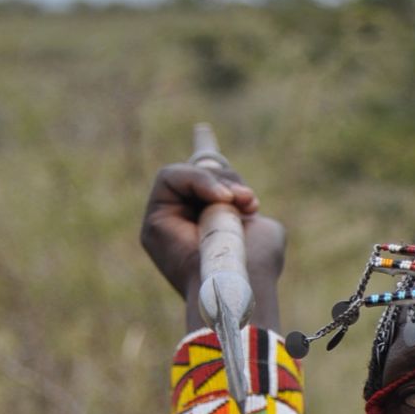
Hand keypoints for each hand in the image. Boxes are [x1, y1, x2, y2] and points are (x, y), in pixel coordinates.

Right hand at [139, 162, 284, 298]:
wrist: (243, 283)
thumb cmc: (258, 262)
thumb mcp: (261, 226)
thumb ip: (245, 206)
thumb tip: (234, 200)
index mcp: (212, 227)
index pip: (203, 189)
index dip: (203, 156)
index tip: (202, 130)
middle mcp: (185, 225)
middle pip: (199, 175)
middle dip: (227, 179)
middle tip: (248, 200)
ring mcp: (166, 223)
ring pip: (184, 174)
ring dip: (215, 184)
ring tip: (234, 203)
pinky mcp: (153, 221)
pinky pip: (169, 177)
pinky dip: (198, 182)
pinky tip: (220, 200)